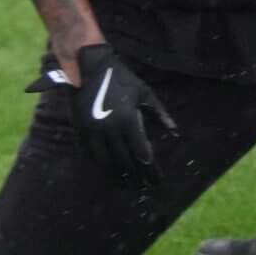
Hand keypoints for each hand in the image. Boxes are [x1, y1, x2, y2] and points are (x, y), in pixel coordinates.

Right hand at [34, 44, 178, 177]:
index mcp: (128, 121)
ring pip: (105, 161)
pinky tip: (104, 171)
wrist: (88, 67)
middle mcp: (110, 129)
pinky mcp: (80, 128)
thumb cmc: (121, 79)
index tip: (156, 182)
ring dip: (115, 175)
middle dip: (134, 177)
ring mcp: (93, 130)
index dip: (150, 171)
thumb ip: (161, 115)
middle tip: (141, 188)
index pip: (142, 154)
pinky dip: (97, 164)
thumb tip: (176, 134)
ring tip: (123, 185)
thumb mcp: (145, 94)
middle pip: (124, 162)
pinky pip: (88, 153)